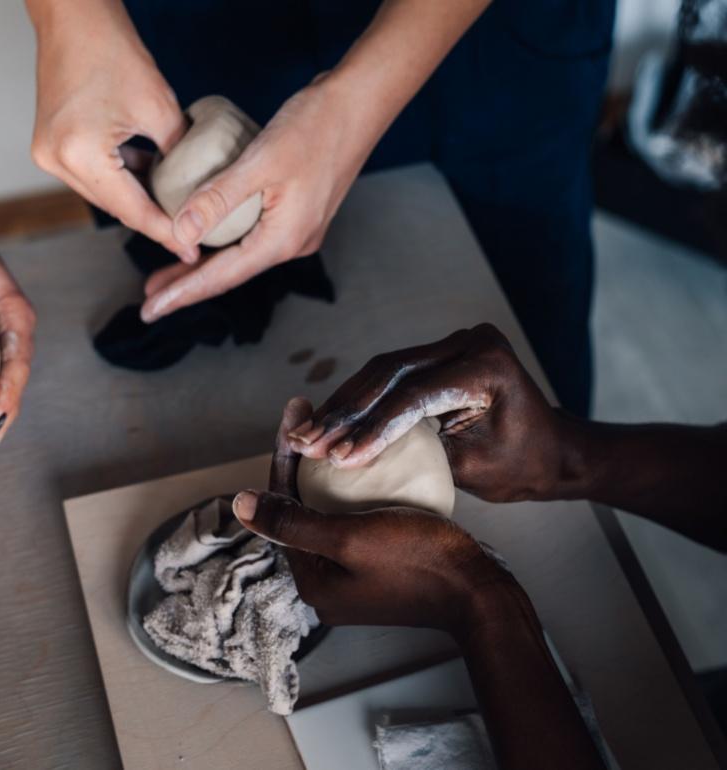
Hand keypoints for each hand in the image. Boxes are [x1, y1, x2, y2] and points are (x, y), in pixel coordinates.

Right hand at [28, 0, 192, 260]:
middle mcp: (56, 161)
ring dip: (136, 200)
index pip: (132, 208)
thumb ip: (179, 155)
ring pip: (102, 193)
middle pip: (114, 206)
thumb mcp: (160, 108)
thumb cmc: (113, 50)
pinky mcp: (49, 146)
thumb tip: (198, 189)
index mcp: (80, 154)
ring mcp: (47, 155)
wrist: (73, 18)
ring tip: (173, 211)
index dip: (166, 231)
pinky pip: (91, 175)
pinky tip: (148, 180)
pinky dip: (119, 179)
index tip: (191, 248)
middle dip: (153, 220)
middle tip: (187, 236)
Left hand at [140, 73, 376, 321]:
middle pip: (229, 273)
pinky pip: (250, 236)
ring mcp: (296, 229)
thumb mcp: (260, 161)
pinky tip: (204, 236)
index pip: (222, 277)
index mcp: (283, 239)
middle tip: (149, 298)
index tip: (151, 310)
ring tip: (168, 275)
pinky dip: (222, 240)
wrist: (360, 102)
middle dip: (188, 285)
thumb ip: (217, 199)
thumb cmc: (315, 125)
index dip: (182, 293)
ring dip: (203, 263)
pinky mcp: (296, 212)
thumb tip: (178, 233)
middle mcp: (291, 243)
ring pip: (239, 255)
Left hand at [234, 398, 517, 635]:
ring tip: (332, 426)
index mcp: (311, 579)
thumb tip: (238, 503)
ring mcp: (354, 574)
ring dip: (326, 469)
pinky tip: (361, 457)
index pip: (282, 504)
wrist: (481, 593)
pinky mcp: (380, 565)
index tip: (294, 412)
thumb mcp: (349, 537)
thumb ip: (292, 521)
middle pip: (302, 505)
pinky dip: (353, 487)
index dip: (285, 455)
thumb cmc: (418, 562)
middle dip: (303, 458)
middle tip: (310, 411)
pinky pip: (354, 517)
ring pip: (328, 508)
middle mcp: (327, 580)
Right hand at [288, 323, 569, 502]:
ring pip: (381, 372)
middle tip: (305, 442)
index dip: (370, 429)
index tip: (336, 459)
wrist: (555, 452)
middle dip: (344, 414)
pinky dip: (357, 400)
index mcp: (486, 365)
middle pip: (389, 376)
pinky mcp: (439, 354)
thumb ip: (416, 455)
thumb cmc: (523, 467)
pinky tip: (326, 421)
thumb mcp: (470, 469)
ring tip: (304, 434)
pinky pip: (389, 375)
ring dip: (341, 406)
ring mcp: (453, 343)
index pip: (414, 397)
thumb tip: (352, 457)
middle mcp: (469, 342)